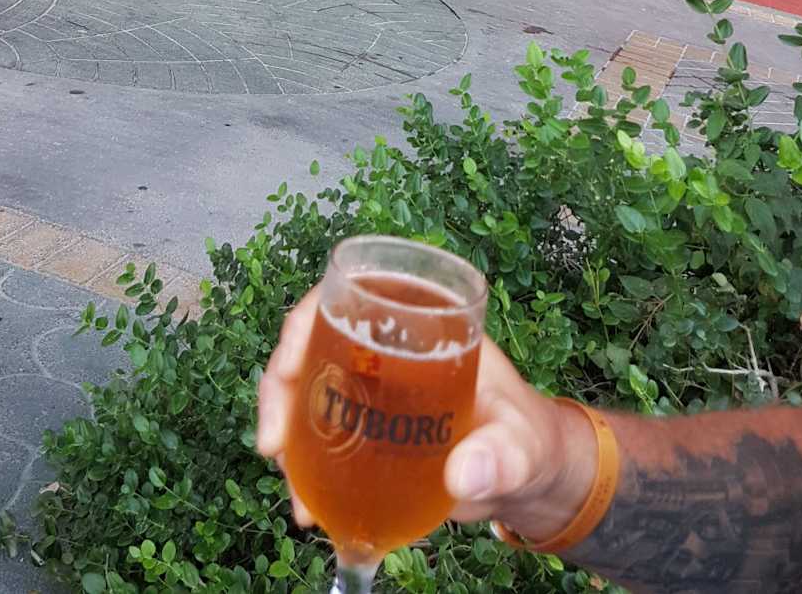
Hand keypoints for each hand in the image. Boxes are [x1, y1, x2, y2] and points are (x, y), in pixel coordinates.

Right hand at [257, 292, 595, 543]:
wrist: (524, 477)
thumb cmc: (526, 438)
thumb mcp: (521, 444)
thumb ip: (500, 456)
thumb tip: (463, 476)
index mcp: (423, 320)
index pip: (353, 293)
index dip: (309, 319)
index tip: (292, 368)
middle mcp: (387, 346)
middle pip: (312, 342)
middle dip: (281, 390)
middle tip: (274, 445)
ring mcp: (370, 387)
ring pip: (305, 393)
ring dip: (286, 438)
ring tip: (298, 500)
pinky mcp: (363, 429)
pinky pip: (317, 438)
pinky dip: (303, 471)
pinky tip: (308, 509)